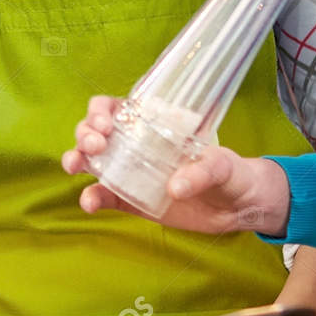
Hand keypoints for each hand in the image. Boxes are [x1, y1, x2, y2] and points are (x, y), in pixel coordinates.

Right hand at [61, 96, 291, 235]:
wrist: (238, 207)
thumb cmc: (231, 173)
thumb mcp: (223, 165)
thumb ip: (202, 171)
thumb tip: (174, 187)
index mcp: (152, 125)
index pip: (116, 107)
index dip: (101, 111)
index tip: (105, 124)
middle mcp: (134, 144)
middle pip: (93, 131)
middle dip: (85, 133)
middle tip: (96, 145)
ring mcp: (129, 173)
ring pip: (90, 161)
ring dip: (77, 160)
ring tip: (77, 167)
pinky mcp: (130, 201)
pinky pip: (104, 196)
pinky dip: (91, 198)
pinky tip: (89, 203)